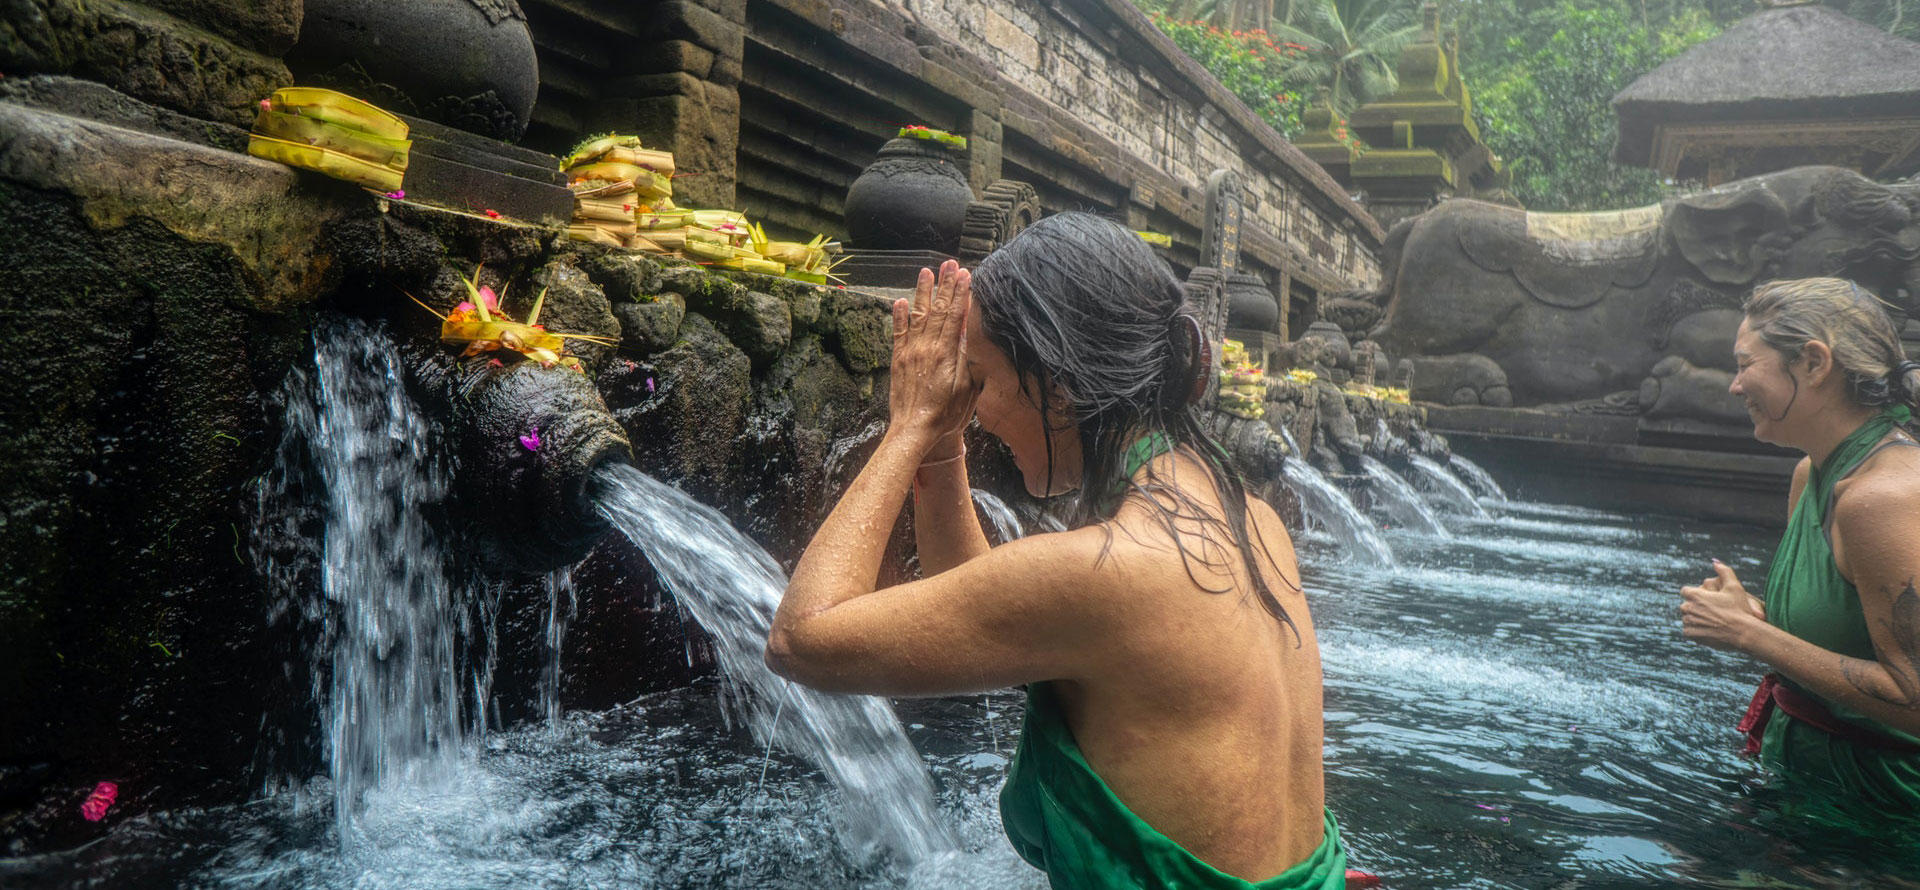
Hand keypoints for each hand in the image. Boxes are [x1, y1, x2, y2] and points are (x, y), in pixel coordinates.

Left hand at [890, 261, 977, 455]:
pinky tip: (901, 301)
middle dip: (945, 285)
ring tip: (927, 272)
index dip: (961, 293)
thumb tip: (969, 330)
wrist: (914, 430)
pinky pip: (899, 332)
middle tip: (950, 263)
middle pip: (939, 309)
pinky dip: (899, 315)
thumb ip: (967, 357)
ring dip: (923, 292)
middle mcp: (926, 347)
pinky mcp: (898, 360)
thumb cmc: (945, 415)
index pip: (955, 315)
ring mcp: (910, 352)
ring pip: (918, 315)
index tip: (966, 274)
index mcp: (945, 352)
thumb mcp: (967, 388)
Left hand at [1680, 560, 1765, 651]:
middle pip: (1687, 605)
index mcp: (1694, 595)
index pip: (1686, 591)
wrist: (1743, 632)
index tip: (1706, 599)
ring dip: (1696, 619)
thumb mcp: (1734, 586)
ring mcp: (1687, 622)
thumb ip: (1724, 571)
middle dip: (1696, 607)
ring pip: (1688, 618)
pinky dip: (1697, 631)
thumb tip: (1715, 562)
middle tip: (1711, 612)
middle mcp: (1687, 608)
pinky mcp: (1690, 634)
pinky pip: (1689, 631)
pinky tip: (1709, 629)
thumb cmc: (1739, 608)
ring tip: (1712, 621)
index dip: (1696, 595)